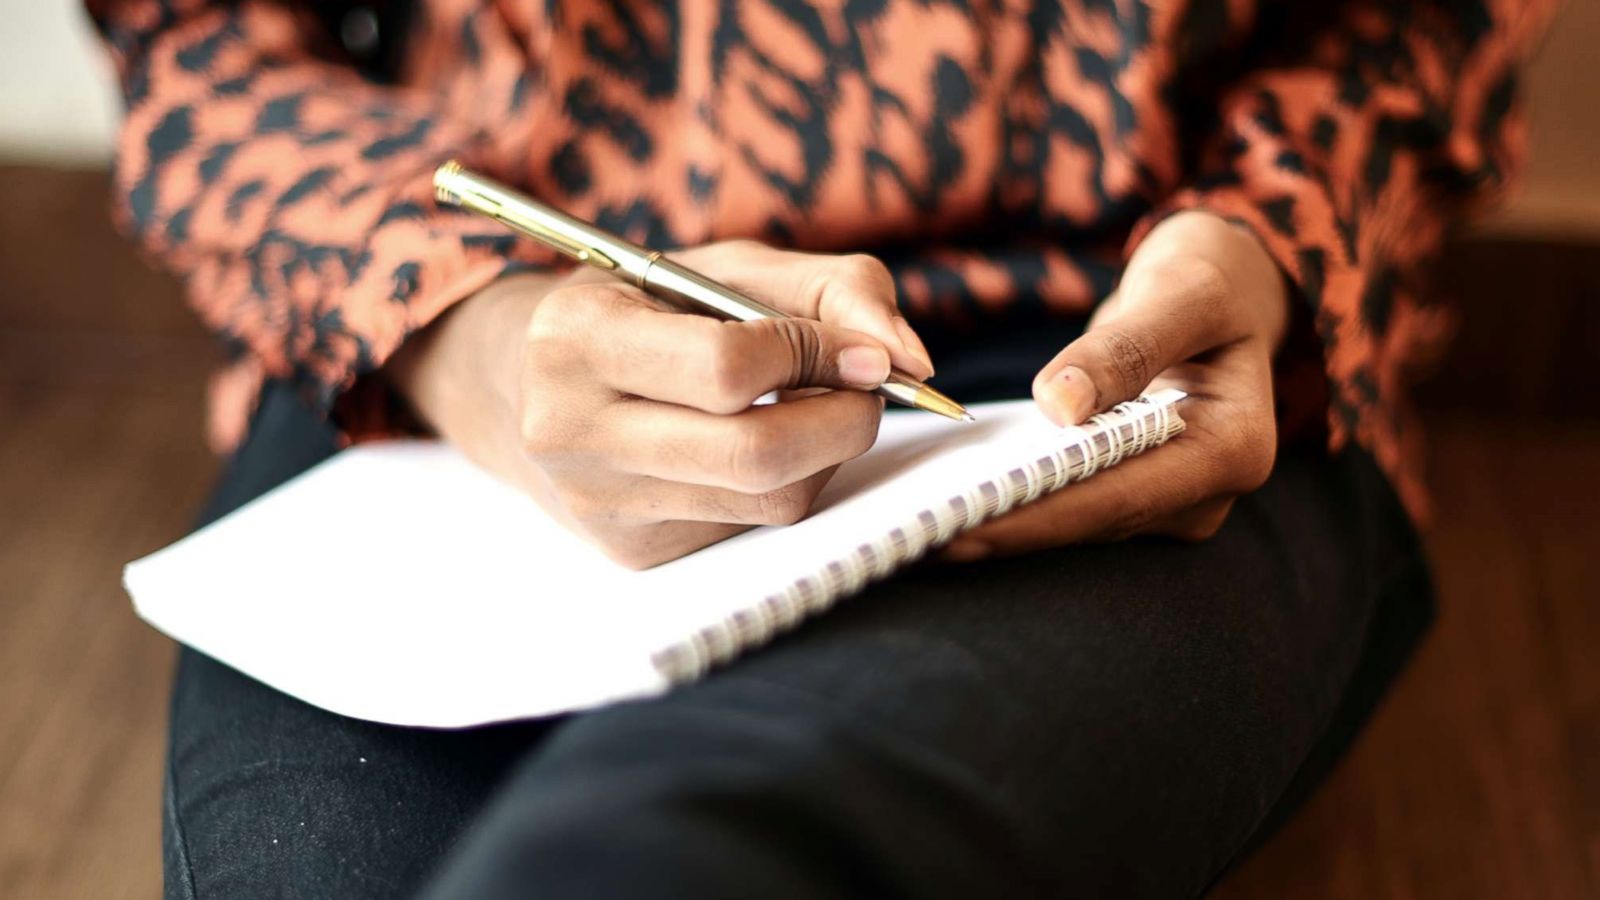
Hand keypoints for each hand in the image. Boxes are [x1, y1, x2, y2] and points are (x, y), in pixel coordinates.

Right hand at [388, 240, 934, 568]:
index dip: (816, 355)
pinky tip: (770, 444)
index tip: (860, 348)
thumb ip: (830, 287)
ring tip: (818, 408)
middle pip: (755, 454)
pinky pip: (750, 526)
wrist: (527, 385)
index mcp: (576, 339)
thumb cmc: (644, 311)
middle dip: (844, 420)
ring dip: (825, 453)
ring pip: (766, 500)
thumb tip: (908, 358)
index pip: (727, 368)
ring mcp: (598, 504)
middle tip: (869, 388)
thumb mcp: (720, 266)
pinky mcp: (632, 551)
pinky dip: (788, 482)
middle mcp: (571, 431)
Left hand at [944, 211, 1288, 560]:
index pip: (1118, 494)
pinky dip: (1014, 500)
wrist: (1223, 297)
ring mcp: (1173, 501)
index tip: (959, 522)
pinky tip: (946, 501)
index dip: (1035, 513)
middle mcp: (1209, 493)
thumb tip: (1060, 406)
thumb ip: (1127, 345)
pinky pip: (1068, 502)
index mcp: (1234, 448)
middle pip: (1090, 520)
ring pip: (1074, 520)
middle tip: (914, 537)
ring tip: (914, 527)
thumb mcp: (1180, 291)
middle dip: (1004, 527)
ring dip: (1000, 521)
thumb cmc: (1209, 282)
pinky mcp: (1136, 495)